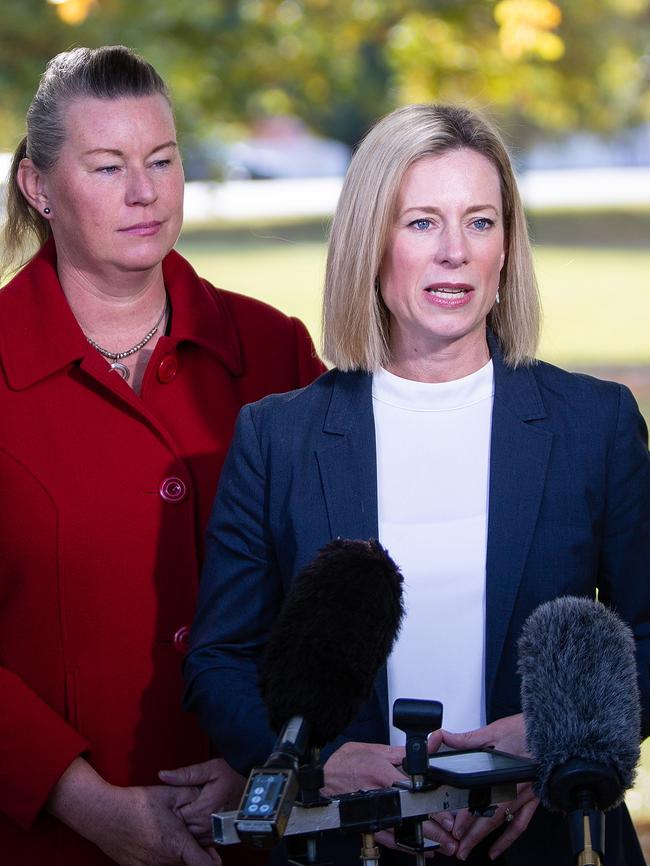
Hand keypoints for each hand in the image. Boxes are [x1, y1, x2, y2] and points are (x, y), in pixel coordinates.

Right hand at [48, 757, 219, 865]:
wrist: (103, 813)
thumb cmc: (137, 803)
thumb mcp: (170, 794)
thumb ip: (192, 796)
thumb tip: (206, 798)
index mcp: (177, 844)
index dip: (213, 860)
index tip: (214, 852)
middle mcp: (164, 861)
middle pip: (188, 864)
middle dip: (193, 851)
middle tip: (189, 832)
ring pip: (172, 864)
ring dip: (176, 853)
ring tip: (168, 832)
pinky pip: (155, 865)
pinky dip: (160, 856)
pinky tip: (154, 839)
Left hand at [159, 758, 245, 845]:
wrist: (258, 791)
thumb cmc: (236, 777)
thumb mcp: (211, 769)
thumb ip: (186, 774)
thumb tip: (163, 775)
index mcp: (201, 809)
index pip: (173, 814)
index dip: (168, 807)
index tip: (167, 800)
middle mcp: (206, 826)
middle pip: (179, 828)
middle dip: (174, 819)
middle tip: (175, 806)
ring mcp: (213, 835)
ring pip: (189, 837)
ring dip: (185, 827)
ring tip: (185, 814)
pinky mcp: (219, 839)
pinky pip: (200, 842)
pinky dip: (195, 834)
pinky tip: (196, 823)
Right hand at [323, 740, 458, 857]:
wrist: (323, 778)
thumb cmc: (345, 762)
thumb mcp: (374, 750)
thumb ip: (398, 753)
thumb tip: (418, 751)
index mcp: (383, 774)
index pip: (414, 791)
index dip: (432, 805)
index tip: (447, 815)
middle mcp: (381, 795)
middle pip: (412, 816)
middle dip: (434, 830)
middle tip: (451, 838)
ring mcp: (375, 812)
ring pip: (404, 831)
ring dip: (424, 841)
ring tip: (442, 846)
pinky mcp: (368, 822)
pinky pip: (390, 839)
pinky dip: (406, 845)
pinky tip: (420, 848)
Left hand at [432, 714, 538, 860]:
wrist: (554, 731)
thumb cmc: (527, 730)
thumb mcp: (494, 731)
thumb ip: (468, 739)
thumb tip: (445, 737)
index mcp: (503, 770)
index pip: (482, 798)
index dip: (469, 815)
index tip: (457, 827)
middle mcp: (515, 787)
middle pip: (492, 817)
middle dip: (473, 835)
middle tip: (458, 848)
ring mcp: (525, 795)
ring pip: (503, 824)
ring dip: (486, 840)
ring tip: (469, 851)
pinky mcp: (532, 799)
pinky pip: (521, 824)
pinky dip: (508, 839)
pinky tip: (497, 849)